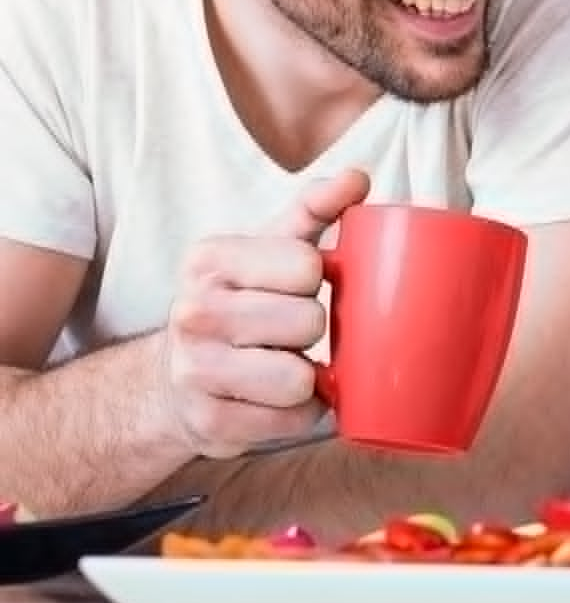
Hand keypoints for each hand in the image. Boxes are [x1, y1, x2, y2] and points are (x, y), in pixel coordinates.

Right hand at [159, 170, 370, 457]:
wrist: (177, 375)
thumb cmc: (242, 301)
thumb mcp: (270, 247)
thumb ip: (316, 208)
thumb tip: (358, 176)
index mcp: (209, 260)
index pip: (307, 266)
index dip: (318, 278)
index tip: (298, 284)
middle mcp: (192, 313)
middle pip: (308, 322)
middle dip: (313, 329)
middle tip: (292, 331)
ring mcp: (195, 372)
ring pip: (299, 379)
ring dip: (308, 377)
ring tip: (286, 364)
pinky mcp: (209, 425)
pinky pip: (292, 421)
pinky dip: (298, 414)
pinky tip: (275, 399)